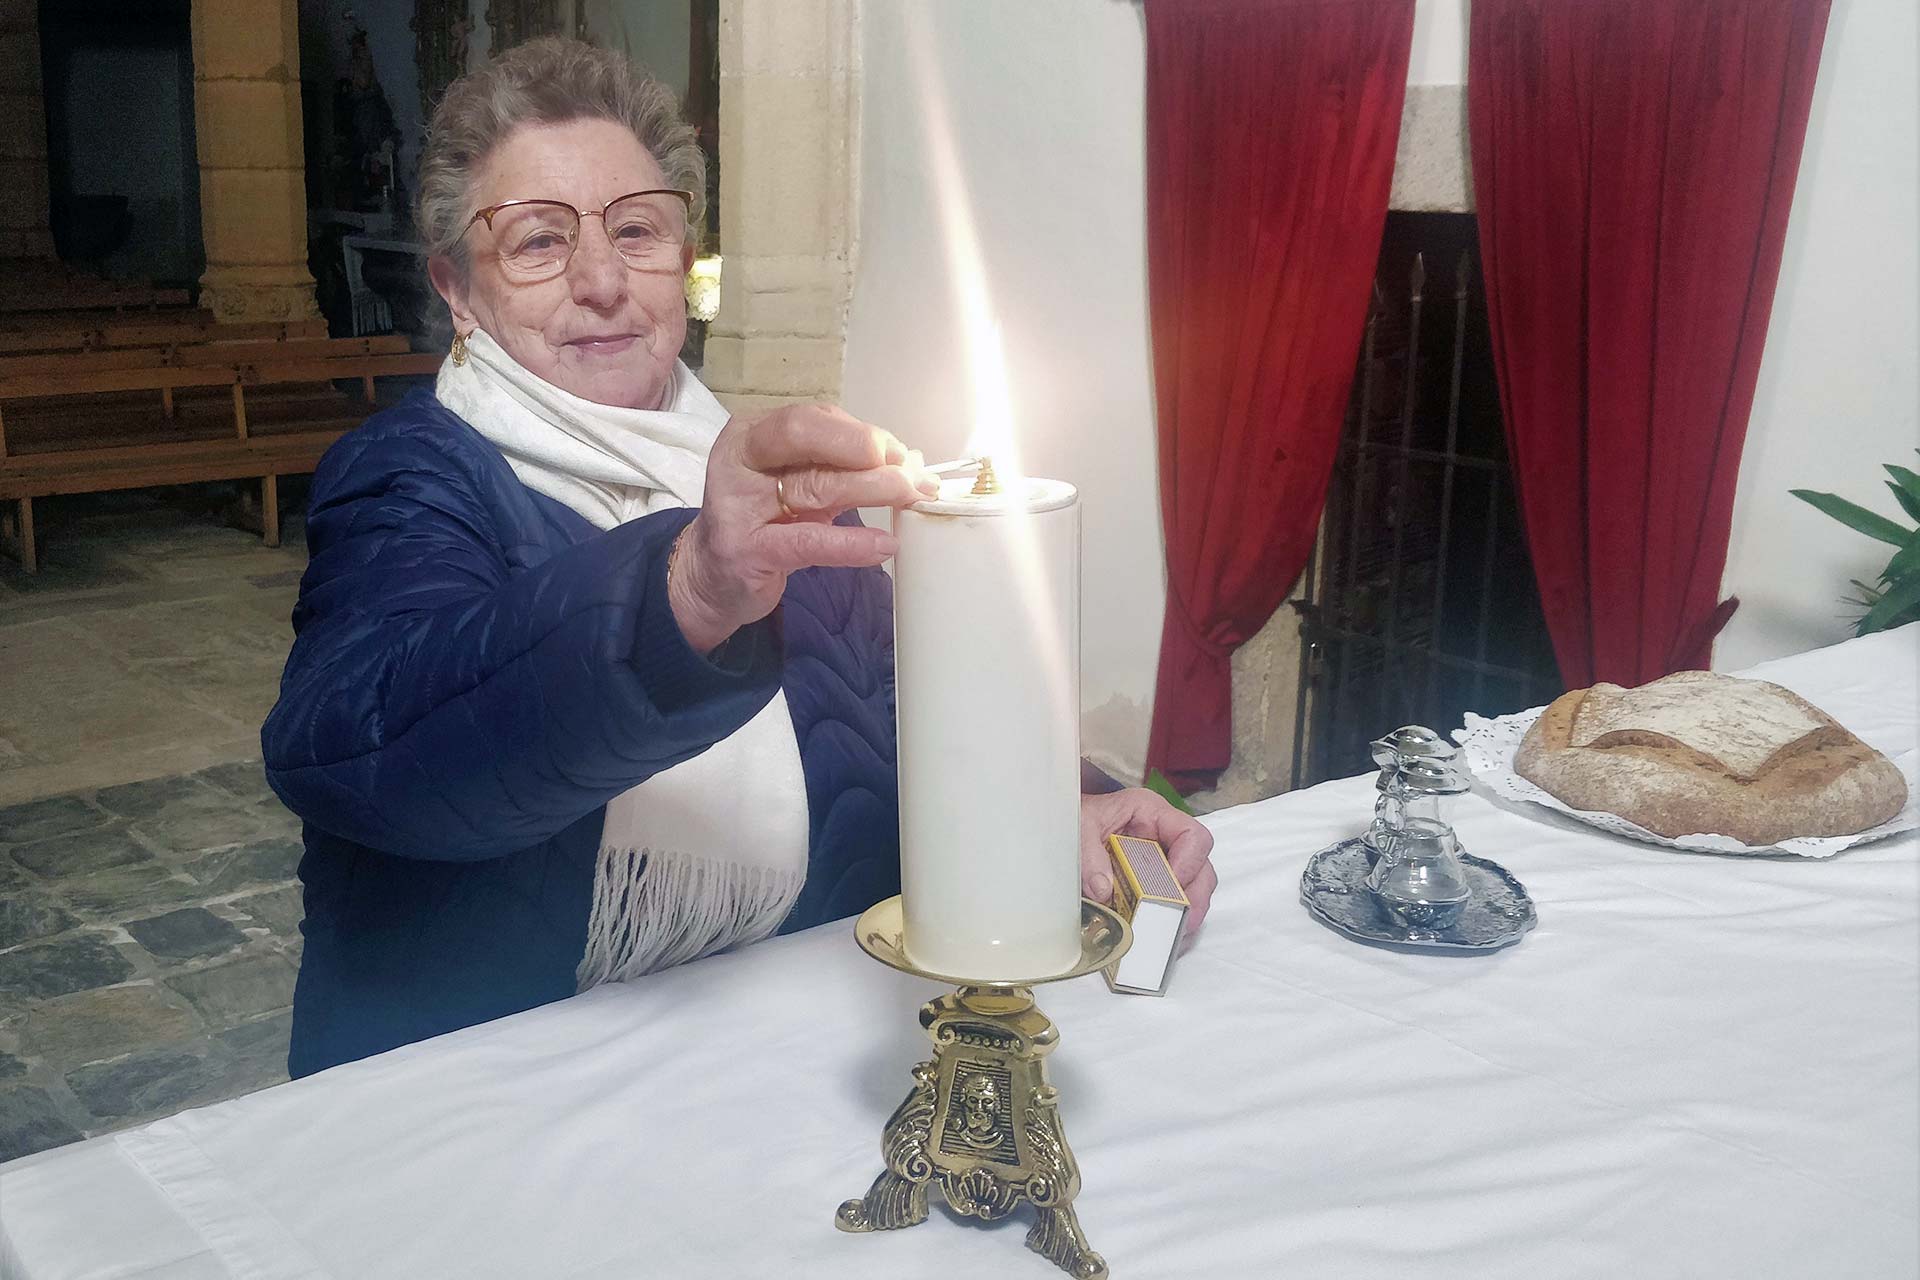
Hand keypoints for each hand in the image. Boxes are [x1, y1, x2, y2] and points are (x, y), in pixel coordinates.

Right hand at [671, 403, 936, 651]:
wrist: (711, 577)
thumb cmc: (762, 522)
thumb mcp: (797, 484)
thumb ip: (841, 467)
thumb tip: (907, 460)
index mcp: (752, 434)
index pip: (811, 418)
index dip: (860, 432)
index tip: (899, 452)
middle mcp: (739, 460)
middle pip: (805, 437)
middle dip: (863, 449)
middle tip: (909, 473)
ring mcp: (739, 506)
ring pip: (813, 486)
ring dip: (872, 490)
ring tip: (912, 498)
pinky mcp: (746, 551)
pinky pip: (807, 542)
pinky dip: (851, 544)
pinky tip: (884, 545)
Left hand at [1078, 789, 1216, 942]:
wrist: (1066, 824)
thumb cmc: (1079, 817)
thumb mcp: (1080, 828)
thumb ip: (1089, 857)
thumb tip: (1103, 889)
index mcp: (1152, 812)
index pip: (1192, 835)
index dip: (1190, 863)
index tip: (1172, 886)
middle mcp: (1165, 836)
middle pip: (1201, 867)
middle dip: (1192, 898)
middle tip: (1176, 920)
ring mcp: (1165, 860)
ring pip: (1194, 888)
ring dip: (1184, 913)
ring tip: (1167, 933)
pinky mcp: (1157, 882)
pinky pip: (1176, 902)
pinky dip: (1170, 919)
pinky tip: (1158, 932)